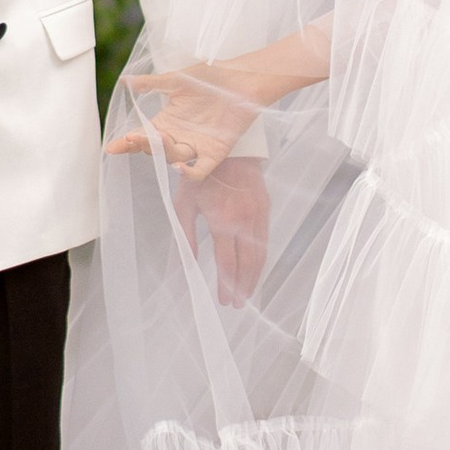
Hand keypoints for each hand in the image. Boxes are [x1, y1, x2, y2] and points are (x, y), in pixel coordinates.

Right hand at [107, 66, 254, 182]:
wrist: (241, 79)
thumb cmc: (210, 78)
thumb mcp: (176, 80)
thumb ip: (151, 84)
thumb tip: (125, 81)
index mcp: (167, 121)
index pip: (142, 136)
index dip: (126, 143)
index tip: (111, 147)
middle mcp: (178, 137)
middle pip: (154, 150)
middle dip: (143, 145)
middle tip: (134, 137)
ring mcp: (196, 147)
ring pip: (172, 158)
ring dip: (163, 150)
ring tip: (159, 135)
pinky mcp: (215, 153)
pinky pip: (198, 171)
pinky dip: (188, 172)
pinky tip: (178, 165)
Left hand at [175, 157, 270, 304]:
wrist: (229, 146)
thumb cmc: (201, 174)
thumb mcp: (184, 203)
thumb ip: (186, 236)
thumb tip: (188, 264)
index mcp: (223, 222)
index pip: (227, 263)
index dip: (226, 285)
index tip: (224, 300)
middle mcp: (244, 221)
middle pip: (247, 264)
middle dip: (242, 287)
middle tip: (237, 304)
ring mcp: (258, 215)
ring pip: (260, 254)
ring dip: (254, 277)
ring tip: (247, 292)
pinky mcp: (265, 208)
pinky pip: (265, 240)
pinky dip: (260, 258)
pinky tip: (254, 268)